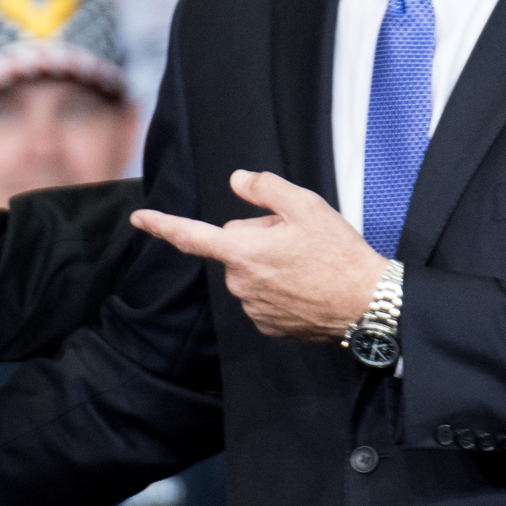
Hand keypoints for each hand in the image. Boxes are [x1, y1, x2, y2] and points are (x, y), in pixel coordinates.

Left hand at [131, 169, 390, 341]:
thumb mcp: (305, 205)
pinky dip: (278, 288)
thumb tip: (237, 180)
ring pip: (250, 271)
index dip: (162, 225)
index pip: (191, 235)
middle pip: (235, 246)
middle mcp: (239, 282)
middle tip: (296, 239)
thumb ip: (265, 187)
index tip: (139, 219)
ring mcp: (252, 307)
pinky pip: (262, 296)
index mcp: (242, 251)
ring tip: (306, 264)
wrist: (365, 303)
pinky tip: (305, 285)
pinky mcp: (267, 325)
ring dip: (269, 263)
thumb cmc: (337, 254)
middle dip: (258, 238)